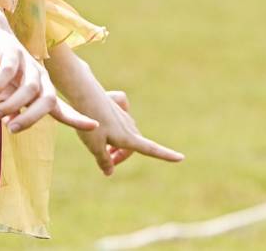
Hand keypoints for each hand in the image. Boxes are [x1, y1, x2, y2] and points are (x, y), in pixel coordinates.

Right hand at [0, 21, 99, 134]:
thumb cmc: (1, 71)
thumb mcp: (7, 95)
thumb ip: (12, 110)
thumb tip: (10, 123)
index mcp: (42, 89)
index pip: (62, 108)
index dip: (77, 118)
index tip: (95, 126)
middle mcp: (40, 77)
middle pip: (48, 100)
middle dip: (32, 118)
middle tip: (12, 129)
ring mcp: (28, 63)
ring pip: (30, 88)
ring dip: (12, 104)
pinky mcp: (12, 52)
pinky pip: (9, 71)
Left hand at [71, 88, 185, 176]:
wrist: (84, 94)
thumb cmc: (90, 123)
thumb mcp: (94, 146)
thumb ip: (103, 160)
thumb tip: (109, 172)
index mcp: (127, 138)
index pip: (151, 149)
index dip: (166, 155)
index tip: (181, 158)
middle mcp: (128, 126)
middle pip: (132, 146)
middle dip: (121, 156)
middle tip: (107, 162)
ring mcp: (122, 114)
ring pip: (127, 132)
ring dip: (117, 143)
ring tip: (102, 146)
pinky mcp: (115, 105)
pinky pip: (123, 112)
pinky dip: (119, 119)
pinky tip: (111, 117)